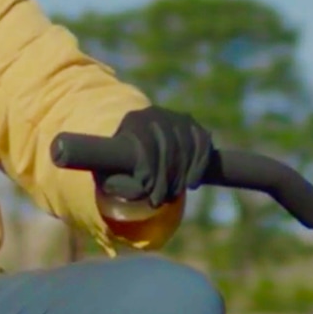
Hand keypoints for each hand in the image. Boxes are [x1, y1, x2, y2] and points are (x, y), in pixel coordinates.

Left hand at [104, 106, 220, 207]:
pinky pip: (202, 145)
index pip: (145, 143)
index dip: (149, 168)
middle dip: (166, 177)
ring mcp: (178, 118)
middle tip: (161, 200)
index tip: (148, 190)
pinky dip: (199, 166)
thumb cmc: (124, 165)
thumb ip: (115, 182)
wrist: (146, 152)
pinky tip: (192, 184)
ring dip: (182, 175)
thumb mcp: (110, 173)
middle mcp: (157, 113)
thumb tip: (134, 188)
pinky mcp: (195, 126)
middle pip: (168, 145)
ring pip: (186, 147)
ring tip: (174, 194)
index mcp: (134, 121)